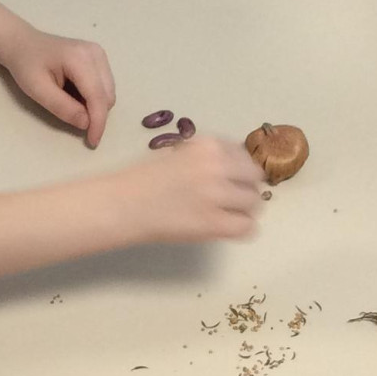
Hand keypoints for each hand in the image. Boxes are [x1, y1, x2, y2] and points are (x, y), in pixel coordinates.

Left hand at [0, 23, 115, 148]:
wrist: (22, 43)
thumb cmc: (26, 65)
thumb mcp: (37, 89)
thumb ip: (62, 107)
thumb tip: (86, 123)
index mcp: (80, 58)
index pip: (98, 97)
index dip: (98, 122)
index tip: (92, 142)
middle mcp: (96, 54)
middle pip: (107, 96)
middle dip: (95, 114)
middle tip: (69, 116)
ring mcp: (99, 54)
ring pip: (108, 93)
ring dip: (94, 106)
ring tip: (68, 100)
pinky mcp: (99, 58)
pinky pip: (104, 86)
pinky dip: (93, 97)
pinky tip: (74, 93)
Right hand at [121, 134, 264, 244]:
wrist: (121, 204)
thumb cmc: (143, 180)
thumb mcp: (178, 154)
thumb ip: (206, 157)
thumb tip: (232, 167)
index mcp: (208, 146)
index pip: (244, 156)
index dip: (239, 170)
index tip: (231, 179)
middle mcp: (217, 167)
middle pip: (255, 178)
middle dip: (246, 188)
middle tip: (232, 199)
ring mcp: (217, 196)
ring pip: (254, 204)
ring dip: (244, 209)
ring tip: (227, 215)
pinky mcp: (214, 224)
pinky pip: (247, 227)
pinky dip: (241, 229)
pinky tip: (228, 228)